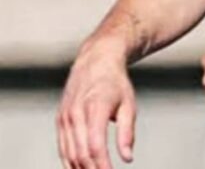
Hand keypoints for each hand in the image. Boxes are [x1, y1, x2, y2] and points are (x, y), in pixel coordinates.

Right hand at [56, 43, 135, 168]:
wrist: (95, 61)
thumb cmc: (116, 84)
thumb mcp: (129, 105)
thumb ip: (126, 133)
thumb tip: (127, 158)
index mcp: (95, 107)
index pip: (95, 145)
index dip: (102, 165)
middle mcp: (76, 113)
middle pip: (81, 152)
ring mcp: (65, 117)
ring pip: (69, 153)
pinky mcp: (60, 119)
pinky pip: (63, 147)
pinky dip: (70, 162)